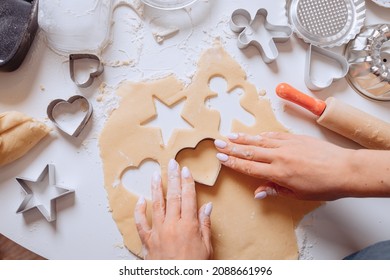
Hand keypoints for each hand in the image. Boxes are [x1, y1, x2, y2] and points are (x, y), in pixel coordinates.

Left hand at [134, 159, 212, 259]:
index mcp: (188, 225)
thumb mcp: (206, 246)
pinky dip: (139, 211)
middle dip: (173, 178)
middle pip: (173, 196)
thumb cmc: (194, 266)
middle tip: (172, 163)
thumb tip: (207, 206)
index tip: (185, 170)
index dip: (187, 182)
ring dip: (156, 188)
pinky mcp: (148, 241)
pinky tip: (140, 200)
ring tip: (156, 174)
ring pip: (157, 204)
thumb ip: (205, 224)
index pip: (188, 197)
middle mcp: (172, 224)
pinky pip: (141, 223)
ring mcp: (158, 231)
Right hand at [214, 132, 356, 200]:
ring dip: (243, 138)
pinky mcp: (295, 138)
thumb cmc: (323, 185)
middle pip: (250, 151)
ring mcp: (287, 145)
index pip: (249, 167)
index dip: (233, 162)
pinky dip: (262, 135)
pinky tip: (255, 135)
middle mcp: (279, 156)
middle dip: (232, 147)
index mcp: (278, 173)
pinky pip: (274, 135)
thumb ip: (275, 190)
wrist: (344, 169)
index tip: (221, 158)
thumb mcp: (297, 194)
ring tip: (230, 135)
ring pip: (259, 141)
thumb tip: (259, 192)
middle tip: (218, 142)